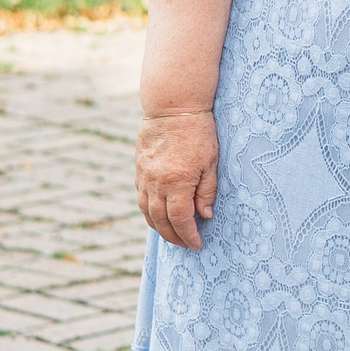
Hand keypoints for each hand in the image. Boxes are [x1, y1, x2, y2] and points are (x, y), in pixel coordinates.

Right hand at [135, 108, 220, 247]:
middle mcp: (156, 183)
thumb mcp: (211, 162)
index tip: (196, 244)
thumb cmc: (198, 132)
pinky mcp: (139, 168)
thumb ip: (206, 191)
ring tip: (171, 234)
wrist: (173, 106)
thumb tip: (204, 216)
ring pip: (147, 211)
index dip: (188, 235)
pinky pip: (141, 196)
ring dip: (158, 227)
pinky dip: (148, 210)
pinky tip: (158, 213)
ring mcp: (145, 176)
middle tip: (184, 244)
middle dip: (173, 236)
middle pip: (161, 220)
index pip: (181, 220)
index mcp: (177, 183)